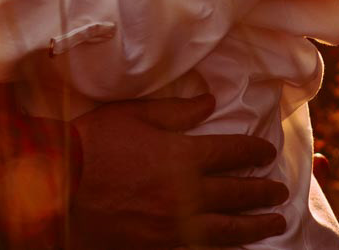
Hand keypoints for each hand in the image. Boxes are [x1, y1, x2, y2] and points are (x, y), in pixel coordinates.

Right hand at [68, 94, 287, 247]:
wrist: (60, 186)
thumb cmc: (94, 142)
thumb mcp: (135, 114)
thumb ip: (177, 111)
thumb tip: (211, 103)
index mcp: (183, 155)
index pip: (232, 151)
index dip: (254, 151)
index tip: (266, 152)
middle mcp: (187, 193)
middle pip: (237, 192)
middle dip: (262, 191)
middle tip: (279, 192)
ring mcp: (175, 224)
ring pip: (227, 227)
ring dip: (255, 225)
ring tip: (274, 223)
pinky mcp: (160, 244)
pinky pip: (202, 247)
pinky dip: (223, 245)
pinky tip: (233, 244)